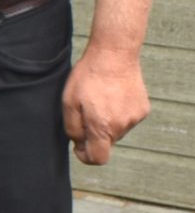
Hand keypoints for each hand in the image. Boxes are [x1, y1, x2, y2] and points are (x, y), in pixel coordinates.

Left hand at [62, 42, 149, 165]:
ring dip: (107, 123)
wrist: (114, 54)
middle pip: (106, 144)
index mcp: (102, 127)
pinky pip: (127, 120)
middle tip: (87, 112)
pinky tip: (114, 96)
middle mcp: (122, 126)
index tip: (79, 146)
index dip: (86, 156)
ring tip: (101, 100)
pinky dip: (119, 114)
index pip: (98, 158)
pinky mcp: (143, 109)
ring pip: (117, 131)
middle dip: (95, 134)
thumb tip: (80, 144)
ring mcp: (135, 118)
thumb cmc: (88, 77)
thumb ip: (73, 129)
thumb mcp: (69, 103)